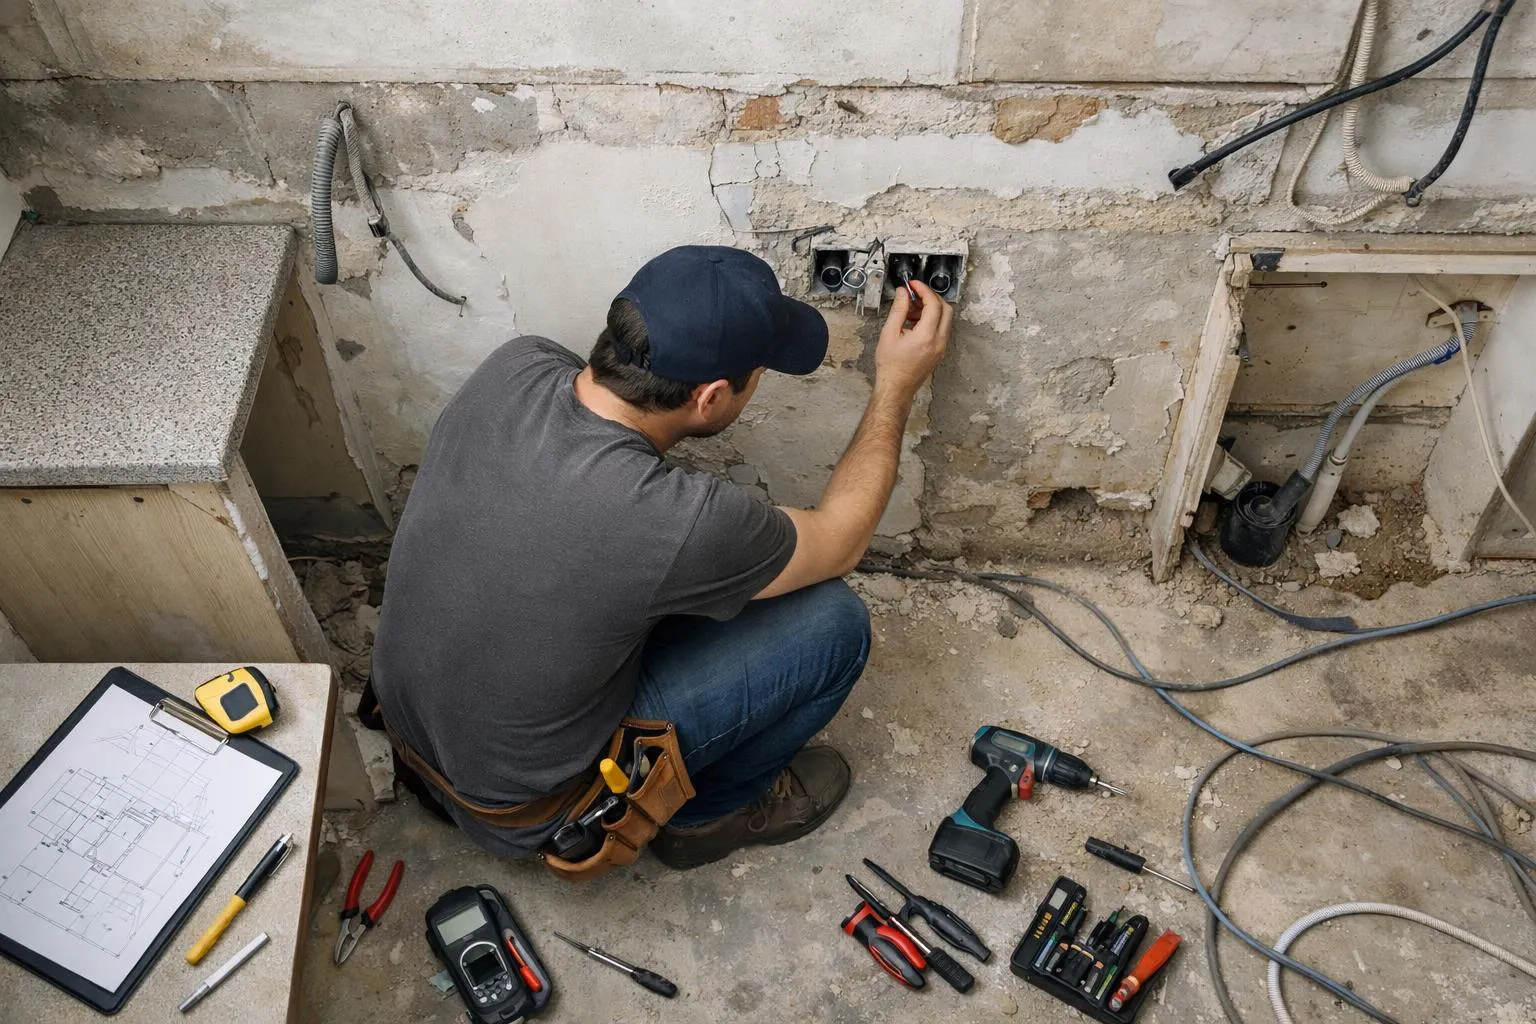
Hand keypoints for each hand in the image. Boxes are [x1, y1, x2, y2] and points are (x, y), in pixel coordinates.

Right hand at [874, 279, 950, 398]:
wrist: (896, 387)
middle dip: (931, 297)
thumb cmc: (891, 366)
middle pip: (946, 309)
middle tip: (915, 294)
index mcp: (927, 336)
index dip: (924, 290)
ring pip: (945, 319)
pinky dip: (932, 320)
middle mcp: (939, 341)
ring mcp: (941, 347)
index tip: (914, 285)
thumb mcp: (889, 333)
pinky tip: (914, 323)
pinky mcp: (940, 351)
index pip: (933, 304)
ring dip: (931, 309)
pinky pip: (941, 329)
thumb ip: (898, 310)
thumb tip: (903, 293)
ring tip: (910, 311)